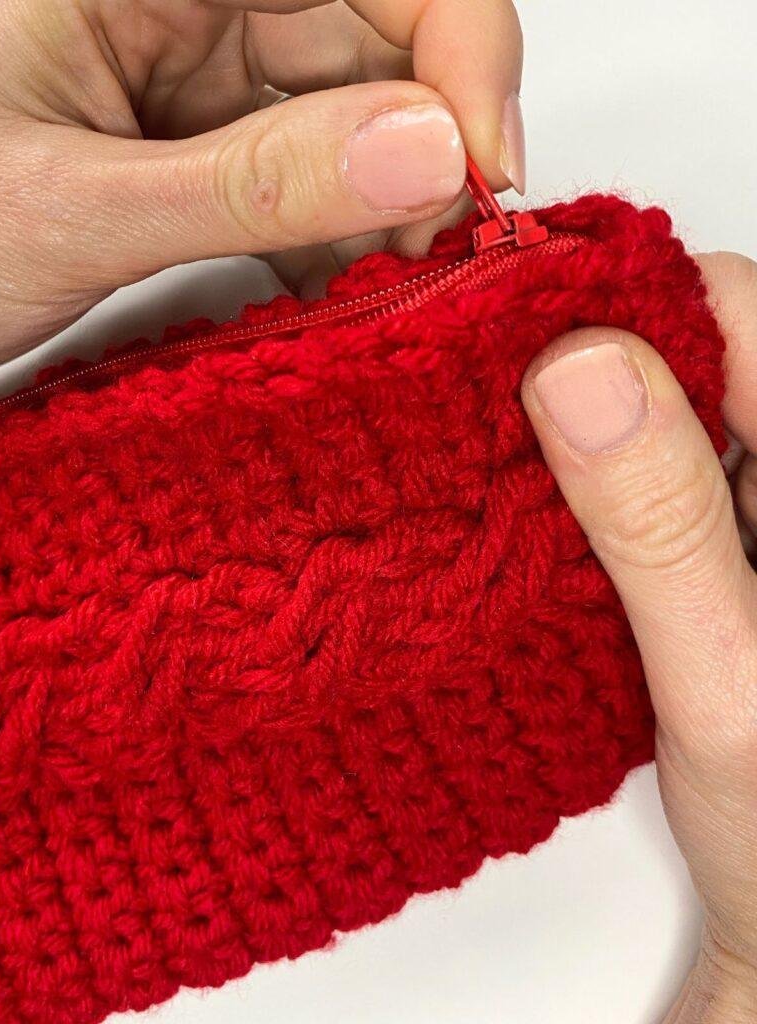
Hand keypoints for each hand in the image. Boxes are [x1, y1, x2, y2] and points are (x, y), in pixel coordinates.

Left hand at [0, 0, 523, 363]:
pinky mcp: (200, 154)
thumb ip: (254, 185)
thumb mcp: (79, 210)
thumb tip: (429, 154)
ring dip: (391, 211)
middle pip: (378, 40)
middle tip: (445, 259)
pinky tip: (337, 299)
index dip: (456, 46)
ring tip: (387, 296)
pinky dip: (339, 244)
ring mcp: (195, 81)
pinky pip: (308, 180)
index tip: (483, 170)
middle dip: (430, 148)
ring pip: (355, 120)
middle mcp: (181, 6)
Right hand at [521, 252, 756, 1021]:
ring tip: (481, 442)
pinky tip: (517, 503)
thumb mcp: (724, 682)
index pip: (739, 313)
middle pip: (686, 347)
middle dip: (579, 358)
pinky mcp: (701, 538)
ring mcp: (741, 505)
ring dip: (564, 420)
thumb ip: (661, 529)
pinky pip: (628, 471)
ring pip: (647, 405)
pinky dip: (566, 476)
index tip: (515, 319)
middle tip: (476, 386)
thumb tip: (580, 371)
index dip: (626, 301)